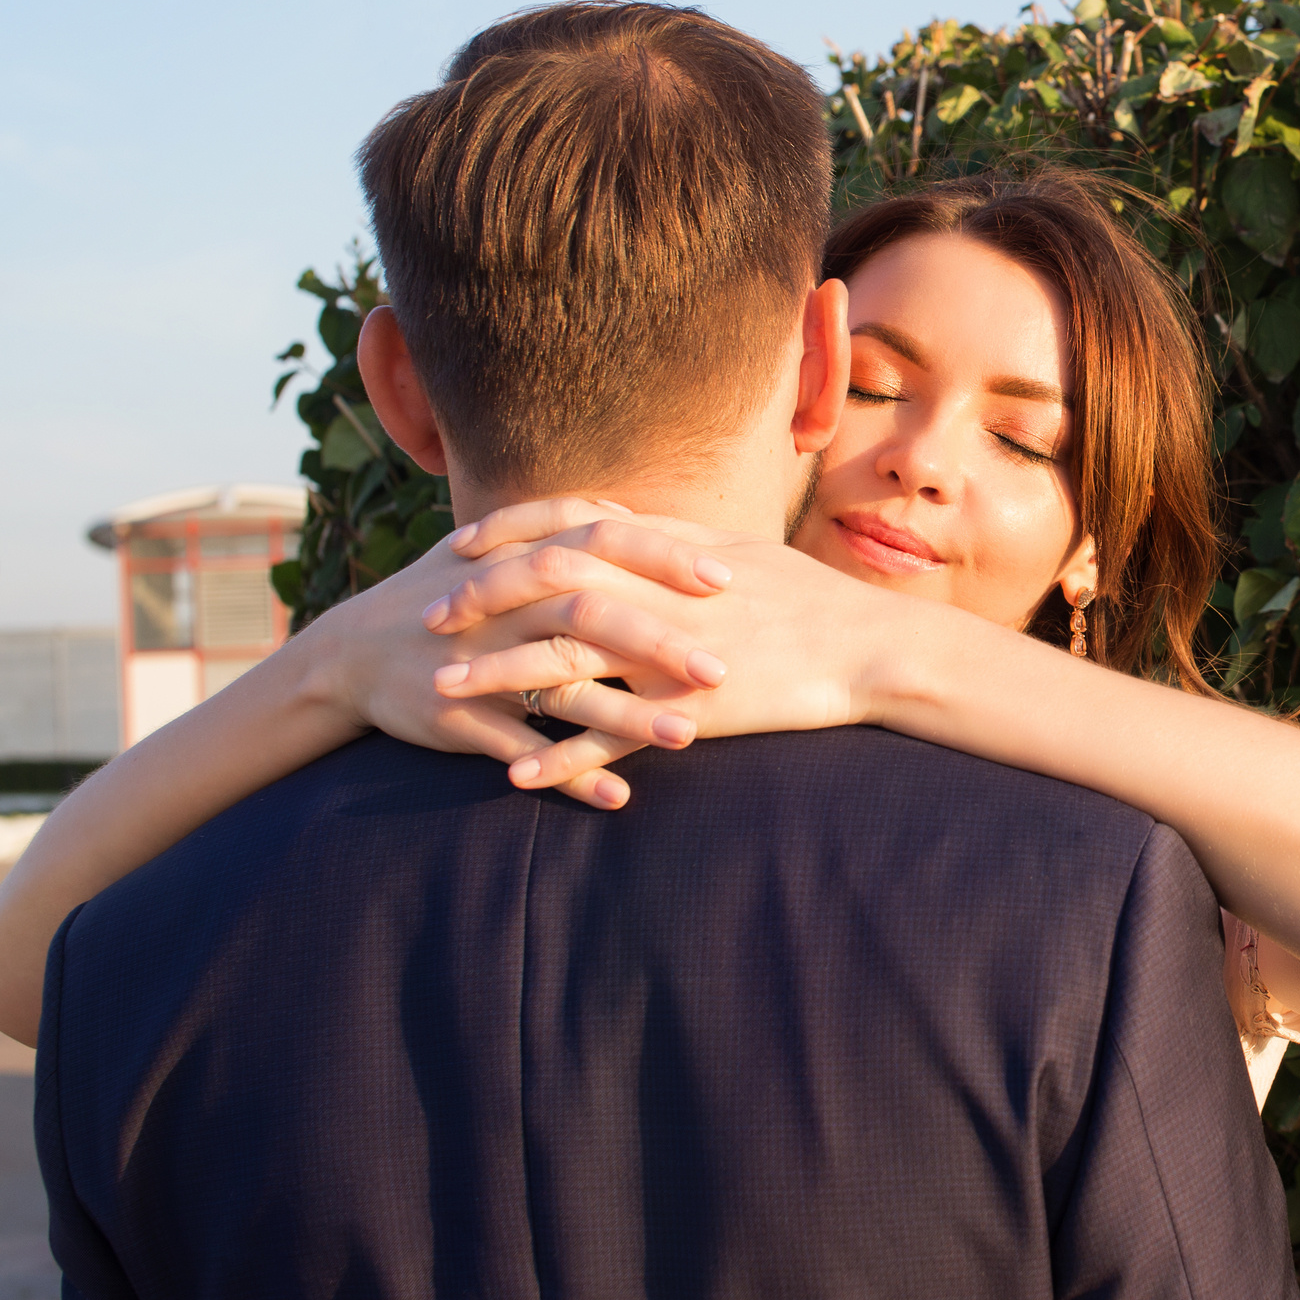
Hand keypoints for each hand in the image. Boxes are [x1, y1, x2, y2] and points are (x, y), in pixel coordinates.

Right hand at [319, 500, 730, 807]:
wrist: (347, 653)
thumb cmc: (442, 596)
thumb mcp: (490, 551)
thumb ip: (559, 531)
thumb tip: (629, 515)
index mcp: (518, 561)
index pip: (601, 543)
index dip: (662, 558)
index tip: (725, 579)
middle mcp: (501, 607)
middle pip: (589, 614)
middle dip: (659, 643)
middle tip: (721, 668)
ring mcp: (478, 663)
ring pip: (561, 688)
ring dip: (626, 716)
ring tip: (686, 736)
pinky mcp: (457, 717)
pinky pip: (520, 748)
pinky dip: (569, 774)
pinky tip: (618, 796)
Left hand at [425, 512, 930, 790]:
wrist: (868, 649)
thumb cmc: (811, 599)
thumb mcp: (737, 552)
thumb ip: (671, 541)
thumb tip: (622, 526)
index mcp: (670, 551)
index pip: (570, 528)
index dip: (509, 534)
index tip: (462, 546)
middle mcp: (660, 595)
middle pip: (547, 587)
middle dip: (481, 599)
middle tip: (431, 616)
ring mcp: (671, 655)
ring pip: (563, 661)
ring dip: (497, 676)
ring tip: (445, 689)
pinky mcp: (688, 711)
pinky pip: (611, 737)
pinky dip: (561, 755)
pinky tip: (519, 773)